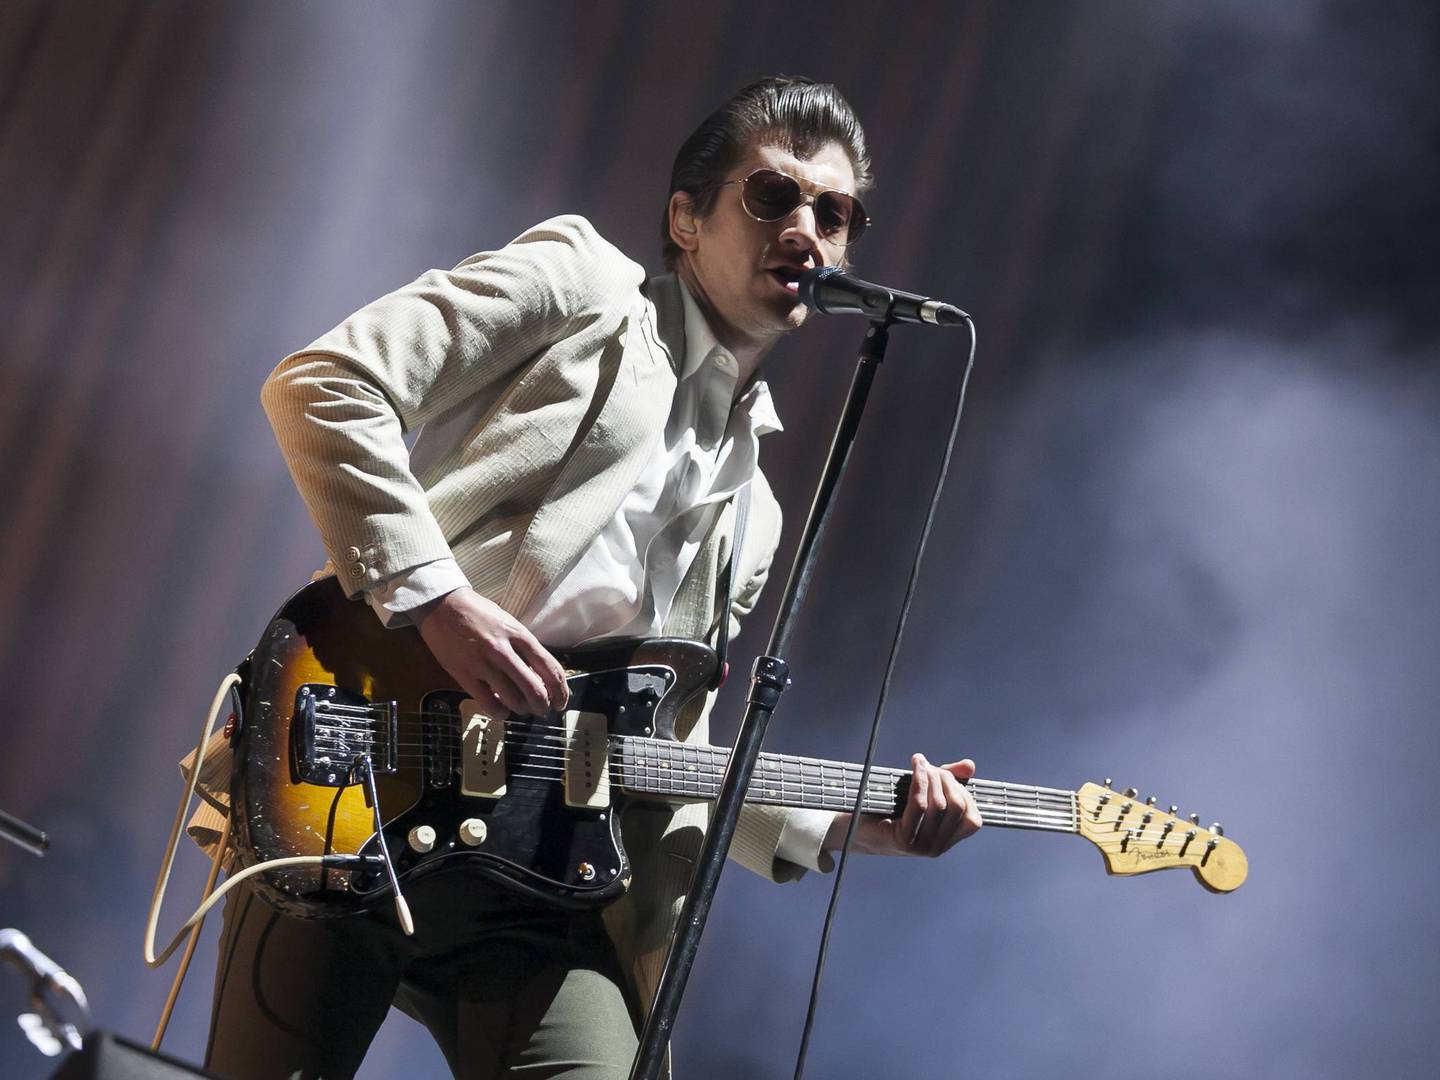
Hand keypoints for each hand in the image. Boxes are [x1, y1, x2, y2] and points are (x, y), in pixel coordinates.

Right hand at [416, 587, 568, 717]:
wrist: (443, 606)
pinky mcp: (464, 675)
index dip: (560, 691)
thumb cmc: (480, 614)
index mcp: (520, 635)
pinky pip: (488, 704)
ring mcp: (483, 664)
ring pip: (513, 700)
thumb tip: (542, 675)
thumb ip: (525, 647)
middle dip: (543, 706)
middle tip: (542, 710)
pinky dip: (500, 712)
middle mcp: (504, 651)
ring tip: (521, 708)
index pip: (550, 668)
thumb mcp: (510, 624)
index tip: (561, 702)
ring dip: (522, 710)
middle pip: (535, 690)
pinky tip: (502, 709)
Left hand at [824, 755, 981, 857]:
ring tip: (920, 763)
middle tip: (929, 766)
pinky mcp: (903, 840)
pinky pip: (920, 805)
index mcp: (946, 840)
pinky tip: (916, 765)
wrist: (852, 826)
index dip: (963, 793)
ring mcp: (922, 847)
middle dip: (946, 780)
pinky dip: (920, 780)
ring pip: (940, 805)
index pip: (972, 820)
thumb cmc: (887, 807)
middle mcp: (937, 848)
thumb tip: (969, 766)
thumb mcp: (922, 791)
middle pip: (958, 808)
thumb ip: (947, 780)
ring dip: (932, 777)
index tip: (946, 774)